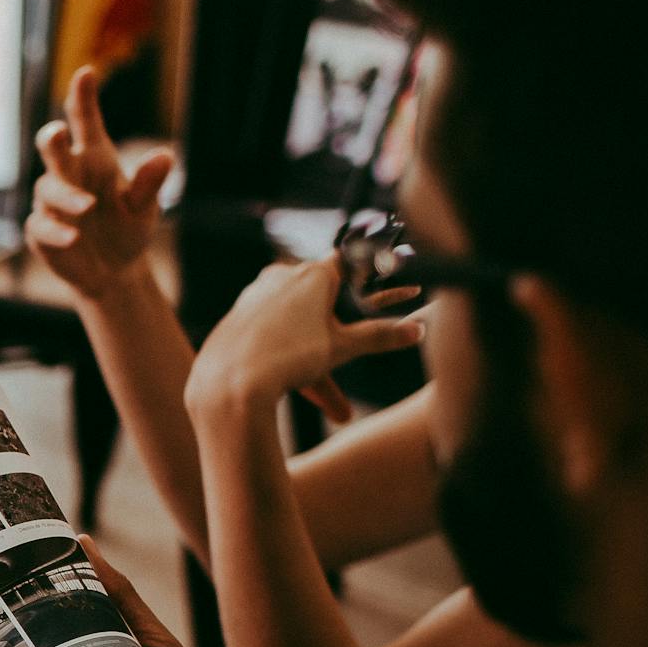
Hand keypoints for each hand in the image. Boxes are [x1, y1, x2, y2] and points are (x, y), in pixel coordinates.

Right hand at [25, 65, 173, 302]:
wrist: (114, 271)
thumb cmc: (128, 228)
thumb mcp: (145, 208)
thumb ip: (149, 183)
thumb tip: (164, 156)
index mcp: (95, 157)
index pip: (85, 121)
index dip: (83, 96)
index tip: (87, 72)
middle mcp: (70, 173)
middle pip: (54, 148)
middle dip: (53, 138)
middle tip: (57, 133)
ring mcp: (52, 202)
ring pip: (48, 189)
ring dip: (66, 197)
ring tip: (88, 207)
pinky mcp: (41, 230)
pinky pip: (41, 225)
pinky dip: (55, 230)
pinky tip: (73, 237)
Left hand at [186, 258, 424, 426]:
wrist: (230, 382)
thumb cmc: (290, 358)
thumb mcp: (342, 348)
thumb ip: (380, 336)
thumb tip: (417, 331)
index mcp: (313, 275)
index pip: (346, 262)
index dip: (361, 273)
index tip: (370, 279)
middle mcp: (281, 275)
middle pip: (317, 296)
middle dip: (332, 326)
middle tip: (339, 349)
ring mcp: (254, 294)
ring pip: (291, 317)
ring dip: (307, 346)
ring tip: (312, 384)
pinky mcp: (235, 315)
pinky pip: (266, 328)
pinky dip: (279, 348)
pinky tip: (281, 373)